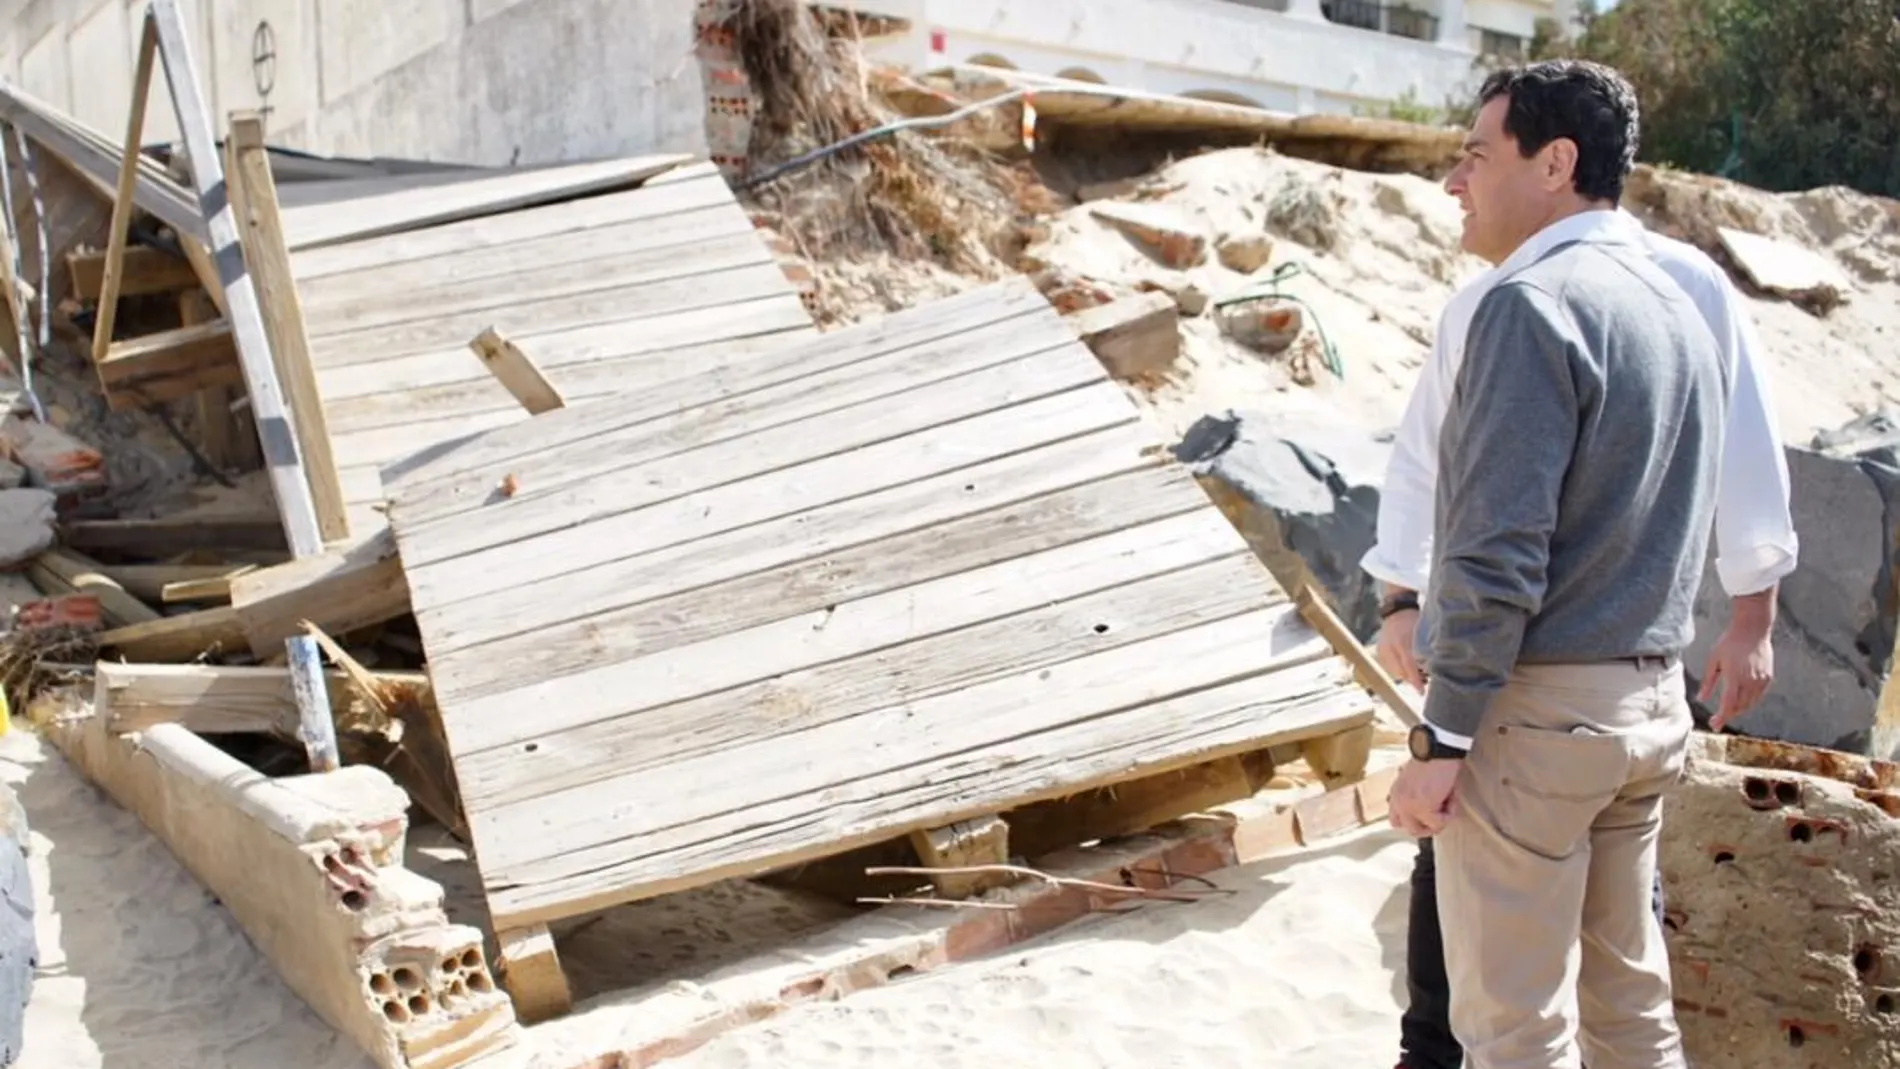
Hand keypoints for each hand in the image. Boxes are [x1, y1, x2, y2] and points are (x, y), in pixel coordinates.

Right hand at [1377, 607, 1425, 692]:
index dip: (1416, 680)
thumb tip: (1433, 669)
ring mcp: (1383, 649)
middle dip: (1412, 679)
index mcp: (1403, 642)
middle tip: (1424, 680)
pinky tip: (1405, 665)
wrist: (1397, 610)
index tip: (1421, 692)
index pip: (1409, 666)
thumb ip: (1426, 651)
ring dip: (1405, 674)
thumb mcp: (1423, 634)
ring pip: (1395, 671)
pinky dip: (1398, 669)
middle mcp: (1390, 647)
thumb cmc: (1415, 621)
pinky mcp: (1379, 651)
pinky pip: (1389, 667)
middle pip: (1401, 672)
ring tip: (1415, 671)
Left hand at [1388, 757, 1461, 837]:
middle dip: (1429, 825)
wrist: (1438, 748)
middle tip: (1443, 814)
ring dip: (1440, 820)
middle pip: (1412, 830)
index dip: (1415, 822)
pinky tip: (1450, 795)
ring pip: (1426, 830)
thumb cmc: (1434, 759)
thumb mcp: (1417, 780)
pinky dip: (1450, 813)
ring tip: (1447, 799)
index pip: (1396, 821)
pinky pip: (1439, 824)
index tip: (1430, 814)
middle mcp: (1398, 801)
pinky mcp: (1423, 808)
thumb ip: (1415, 795)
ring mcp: (1409, 806)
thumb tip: (1430, 810)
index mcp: (1396, 793)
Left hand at [1700, 616, 1773, 731]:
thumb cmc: (1729, 643)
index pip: (1728, 704)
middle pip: (1740, 707)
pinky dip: (1749, 702)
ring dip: (1739, 710)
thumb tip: (1701, 699)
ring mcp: (1761, 680)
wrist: (1753, 630)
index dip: (1721, 717)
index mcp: (1735, 677)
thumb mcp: (1713, 660)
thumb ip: (1708, 682)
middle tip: (1717, 719)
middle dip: (1728, 715)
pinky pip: (1758, 696)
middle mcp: (1750, 681)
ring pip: (1750, 704)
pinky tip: (1741, 700)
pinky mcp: (1768, 678)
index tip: (1714, 726)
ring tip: (1727, 710)